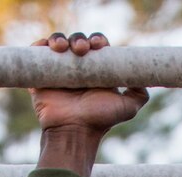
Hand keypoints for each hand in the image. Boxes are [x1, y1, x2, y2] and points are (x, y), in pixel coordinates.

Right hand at [30, 32, 148, 176]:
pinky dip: (39, 45)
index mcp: (96, 71)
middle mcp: (77, 69)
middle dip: (80, 39)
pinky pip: (37, 54)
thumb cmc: (100, 121)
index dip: (98, 41)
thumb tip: (144, 77)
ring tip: (62, 48)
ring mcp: (58, 72)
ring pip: (57, 44)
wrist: (74, 132)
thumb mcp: (128, 107)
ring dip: (60, 39)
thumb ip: (139, 93)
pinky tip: (47, 46)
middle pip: (77, 41)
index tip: (99, 46)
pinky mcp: (40, 77)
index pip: (96, 46)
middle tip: (82, 49)